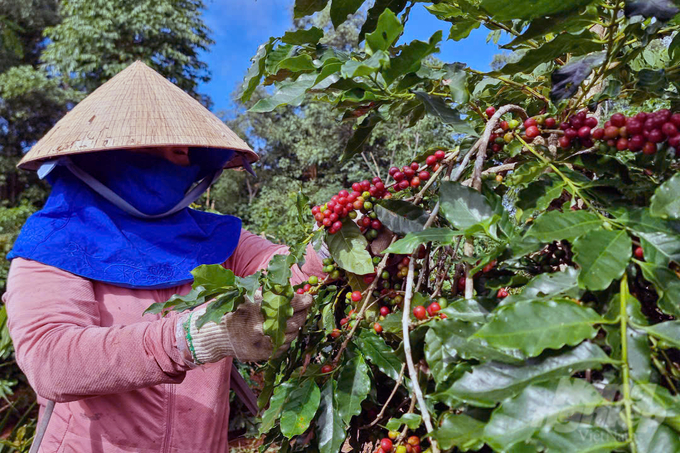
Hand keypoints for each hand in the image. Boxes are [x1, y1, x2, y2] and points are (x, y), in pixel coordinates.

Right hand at [185, 291, 312, 362]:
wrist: (215, 336)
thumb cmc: (231, 312)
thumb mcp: (246, 297)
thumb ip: (267, 294)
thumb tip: (289, 289)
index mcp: (260, 309)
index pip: (291, 303)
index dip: (304, 300)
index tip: (309, 298)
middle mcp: (264, 327)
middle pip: (295, 321)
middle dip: (303, 313)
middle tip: (305, 308)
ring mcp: (264, 343)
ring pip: (292, 335)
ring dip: (295, 327)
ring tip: (293, 320)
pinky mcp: (264, 354)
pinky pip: (284, 347)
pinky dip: (286, 339)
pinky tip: (282, 332)